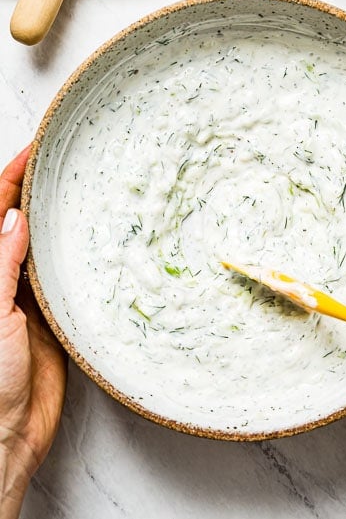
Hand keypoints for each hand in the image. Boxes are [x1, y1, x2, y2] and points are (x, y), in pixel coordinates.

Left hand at [0, 147, 66, 518]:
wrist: (8, 434)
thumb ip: (2, 263)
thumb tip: (15, 217)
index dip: (12, 177)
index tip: (36, 149)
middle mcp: (7, 278)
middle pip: (24, 222)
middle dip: (40, 191)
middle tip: (67, 162)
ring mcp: (34, 296)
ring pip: (50, 247)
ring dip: (63, 221)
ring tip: (86, 192)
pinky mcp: (60, 316)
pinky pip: (72, 278)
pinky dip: (82, 258)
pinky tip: (99, 243)